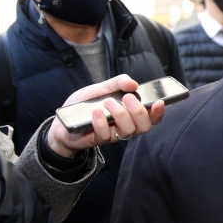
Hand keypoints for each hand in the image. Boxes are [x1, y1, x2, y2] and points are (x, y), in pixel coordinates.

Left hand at [46, 74, 166, 156]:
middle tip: (128, 98)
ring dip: (120, 115)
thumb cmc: (87, 105)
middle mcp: (126, 125)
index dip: (159, 112)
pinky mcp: (100, 140)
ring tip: (108, 102)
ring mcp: (114, 134)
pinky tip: (95, 112)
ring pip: (128, 131)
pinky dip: (102, 122)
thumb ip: (118, 83)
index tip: (158, 102)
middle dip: (139, 112)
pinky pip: (106, 134)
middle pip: (144, 126)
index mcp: (131, 113)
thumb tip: (133, 83)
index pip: (152, 117)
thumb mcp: (102, 88)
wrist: (63, 120)